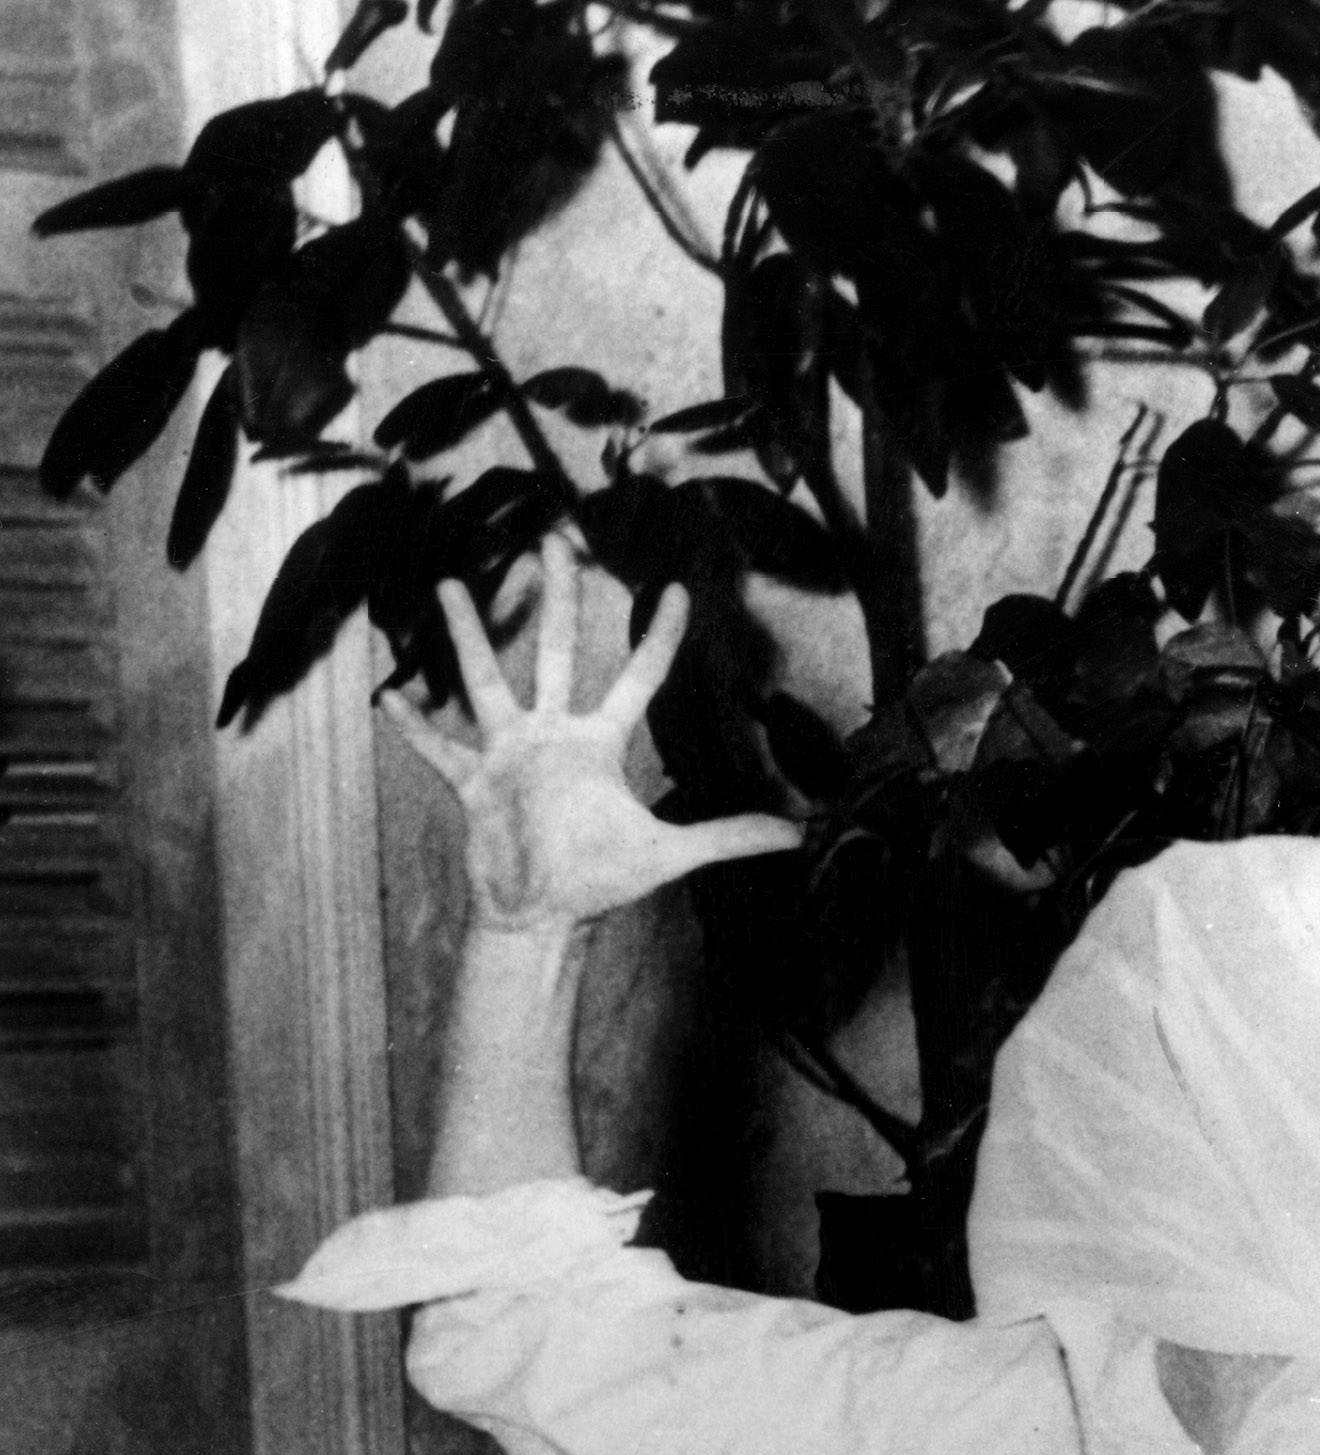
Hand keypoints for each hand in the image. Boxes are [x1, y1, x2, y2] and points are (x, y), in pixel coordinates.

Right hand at [389, 544, 800, 938]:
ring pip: (486, 679)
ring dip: (467, 635)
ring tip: (449, 583)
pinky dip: (413, 728)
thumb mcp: (670, 855)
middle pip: (559, 650)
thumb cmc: (600, 881)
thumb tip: (800, 834)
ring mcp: (509, 753)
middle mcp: (555, 734)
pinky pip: (438, 749)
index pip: (639, 675)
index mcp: (601, 743)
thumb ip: (728, 836)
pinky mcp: (473, 783)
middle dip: (557, 596)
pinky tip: (385, 697)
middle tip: (552, 538)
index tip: (677, 588)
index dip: (660, 634)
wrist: (542, 916)